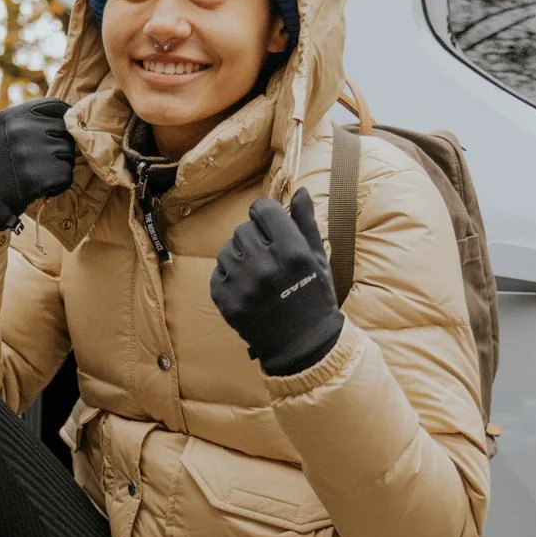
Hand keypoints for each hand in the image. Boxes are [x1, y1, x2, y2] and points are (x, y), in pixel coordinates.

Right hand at [0, 98, 76, 231]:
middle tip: (45, 162)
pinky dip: (60, 185)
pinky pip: (66, 175)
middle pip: (64, 131)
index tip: (65, 130)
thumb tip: (68, 116)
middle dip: (60, 147)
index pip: (55, 105)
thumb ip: (29, 122)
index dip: (65, 118)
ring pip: (68, 153)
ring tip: (42, 174)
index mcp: (12, 116)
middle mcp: (20, 130)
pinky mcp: (37, 177)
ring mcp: (28, 153)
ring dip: (60, 166)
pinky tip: (45, 188)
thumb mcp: (3, 132)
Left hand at [209, 188, 344, 377]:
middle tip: (265, 254)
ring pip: (227, 250)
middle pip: (243, 229)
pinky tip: (246, 286)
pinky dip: (229, 276)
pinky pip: (218, 273)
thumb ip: (306, 223)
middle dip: (253, 236)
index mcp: (291, 251)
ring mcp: (243, 285)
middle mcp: (264, 266)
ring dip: (239, 256)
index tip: (269, 222)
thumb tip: (298, 191)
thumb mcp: (317, 259)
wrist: (301, 345)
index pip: (263, 210)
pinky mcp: (226, 301)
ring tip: (255, 272)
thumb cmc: (314, 298)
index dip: (265, 213)